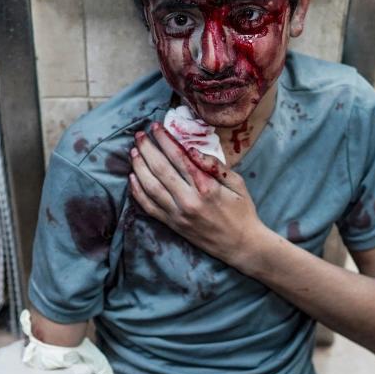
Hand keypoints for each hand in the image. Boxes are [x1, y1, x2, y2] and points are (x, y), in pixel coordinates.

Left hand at [128, 122, 263, 266]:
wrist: (241, 245)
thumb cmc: (242, 210)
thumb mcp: (237, 183)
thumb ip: (214, 165)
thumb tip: (192, 149)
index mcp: (206, 187)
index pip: (178, 157)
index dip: (164, 140)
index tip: (155, 128)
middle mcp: (188, 200)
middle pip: (160, 169)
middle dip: (147, 149)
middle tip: (139, 135)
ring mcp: (178, 214)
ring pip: (150, 186)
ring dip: (139, 167)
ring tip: (133, 152)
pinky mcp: (172, 225)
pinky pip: (149, 207)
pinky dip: (138, 191)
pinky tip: (132, 177)